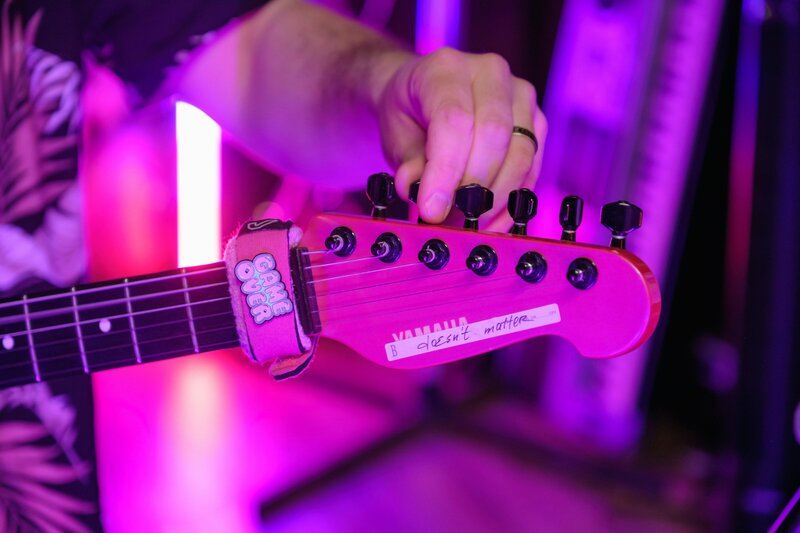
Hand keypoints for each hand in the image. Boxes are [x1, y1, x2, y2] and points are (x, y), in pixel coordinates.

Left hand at [377, 48, 546, 229]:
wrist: (424, 98)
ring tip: (469, 223)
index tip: (432, 209)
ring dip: (496, 198)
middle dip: (473, 188)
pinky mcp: (536, 122)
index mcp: (446, 68)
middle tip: (451, 219)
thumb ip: (408, 164)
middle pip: (494, 136)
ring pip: (520, 154)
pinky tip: (492, 220)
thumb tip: (420, 191)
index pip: (454, 120)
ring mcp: (519, 95)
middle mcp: (490, 72)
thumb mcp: (395, 137)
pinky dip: (513, 200)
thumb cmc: (409, 116)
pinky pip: (533, 166)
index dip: (445, 170)